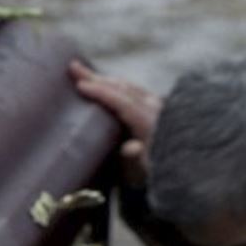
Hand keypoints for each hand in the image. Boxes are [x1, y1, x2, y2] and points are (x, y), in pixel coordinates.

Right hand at [68, 59, 159, 185]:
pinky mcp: (156, 104)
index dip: (101, 92)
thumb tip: (132, 148)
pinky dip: (115, 85)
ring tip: (82, 72)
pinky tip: (102, 82)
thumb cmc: (146, 178)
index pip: (123, 102)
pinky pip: (132, 89)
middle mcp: (156, 109)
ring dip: (104, 79)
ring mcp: (157, 104)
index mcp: (150, 124)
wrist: (172, 174)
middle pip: (123, 88)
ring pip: (127, 86)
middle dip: (97, 78)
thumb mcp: (139, 174)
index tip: (80, 85)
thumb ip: (134, 161)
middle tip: (73, 68)